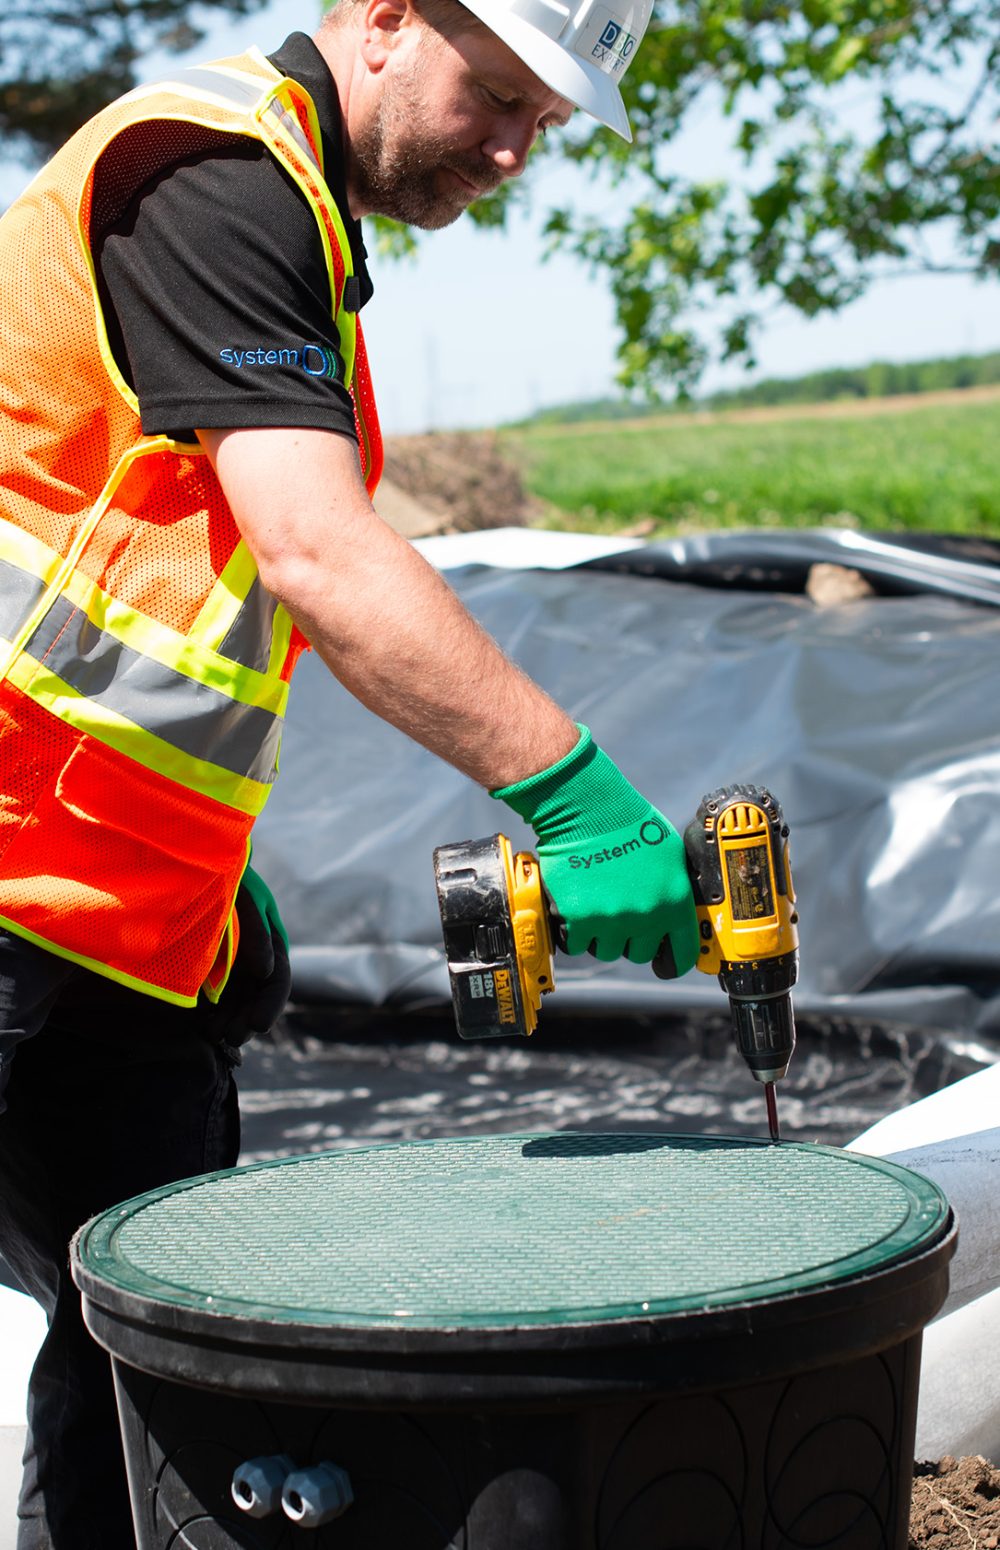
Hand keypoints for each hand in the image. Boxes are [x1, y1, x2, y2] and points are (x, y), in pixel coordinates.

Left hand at [211, 863, 290, 1044]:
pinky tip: (201, 1025)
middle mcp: (255, 961)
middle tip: (231, 1037)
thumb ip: (256, 933)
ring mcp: (233, 968)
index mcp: (273, 945)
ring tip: (214, 1034)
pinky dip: (210, 1015)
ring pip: (236, 1004)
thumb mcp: (247, 899)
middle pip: (257, 999)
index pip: (278, 981)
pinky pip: (215, 1000)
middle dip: (247, 1020)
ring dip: (229, 1022)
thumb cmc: (228, 879)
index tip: (258, 1026)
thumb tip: (264, 972)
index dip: (271, 1005)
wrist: (196, 868)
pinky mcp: (210, 973)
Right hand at [492, 727, 698, 971]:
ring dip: (600, 935)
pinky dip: (574, 932)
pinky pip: (577, 944)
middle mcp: (646, 915)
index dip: (673, 961)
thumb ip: (675, 888)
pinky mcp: (579, 919)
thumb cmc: (629, 823)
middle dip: (630, 938)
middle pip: (639, 953)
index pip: (682, 954)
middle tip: (620, 914)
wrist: (587, 810)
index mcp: (674, 901)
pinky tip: (576, 910)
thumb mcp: (670, 854)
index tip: (664, 962)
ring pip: (606, 951)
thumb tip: (678, 912)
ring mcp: (611, 919)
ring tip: (596, 906)